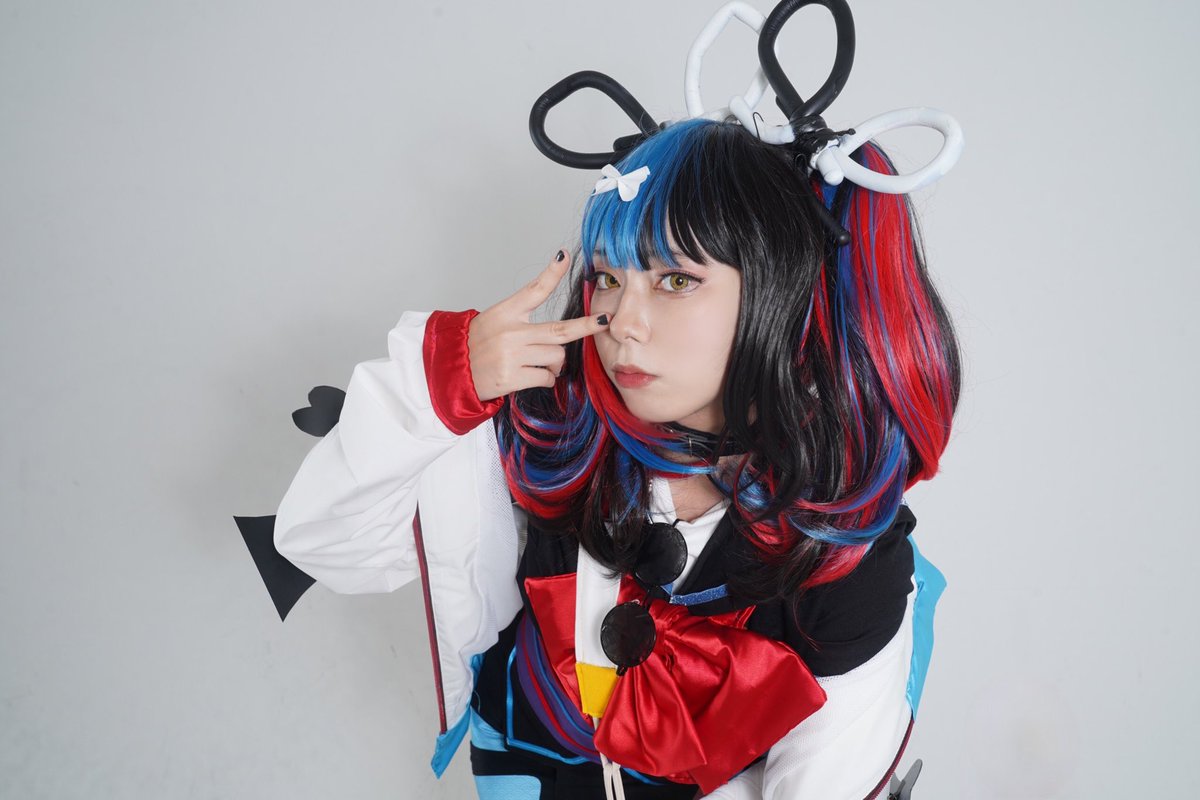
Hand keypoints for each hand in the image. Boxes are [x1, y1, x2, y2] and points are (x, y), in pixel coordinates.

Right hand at [468, 249, 608, 401]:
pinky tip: (532, 377)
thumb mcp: (494, 322)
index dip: (552, 273)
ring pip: (557, 357)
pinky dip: (546, 380)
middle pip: (561, 329)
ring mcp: (512, 355)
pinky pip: (547, 378)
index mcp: (506, 313)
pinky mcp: (512, 377)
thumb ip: (523, 323)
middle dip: (587, 326)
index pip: (534, 290)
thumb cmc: (475, 347)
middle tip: (604, 321)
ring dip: (554, 365)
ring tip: (538, 365)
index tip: (564, 257)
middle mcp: (511, 332)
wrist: (451, 372)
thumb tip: (557, 337)